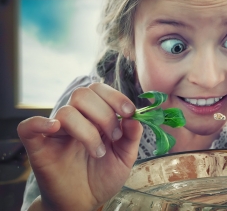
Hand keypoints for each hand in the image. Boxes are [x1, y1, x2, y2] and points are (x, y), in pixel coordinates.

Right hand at [17, 83, 142, 210]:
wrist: (85, 202)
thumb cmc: (103, 176)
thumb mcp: (125, 157)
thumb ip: (132, 136)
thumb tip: (134, 118)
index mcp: (95, 116)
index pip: (99, 90)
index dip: (115, 96)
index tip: (129, 113)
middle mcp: (75, 119)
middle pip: (82, 94)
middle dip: (104, 114)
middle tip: (114, 137)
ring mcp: (56, 132)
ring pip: (66, 112)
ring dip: (87, 131)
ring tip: (98, 152)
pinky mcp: (39, 148)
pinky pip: (28, 127)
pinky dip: (39, 123)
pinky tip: (54, 129)